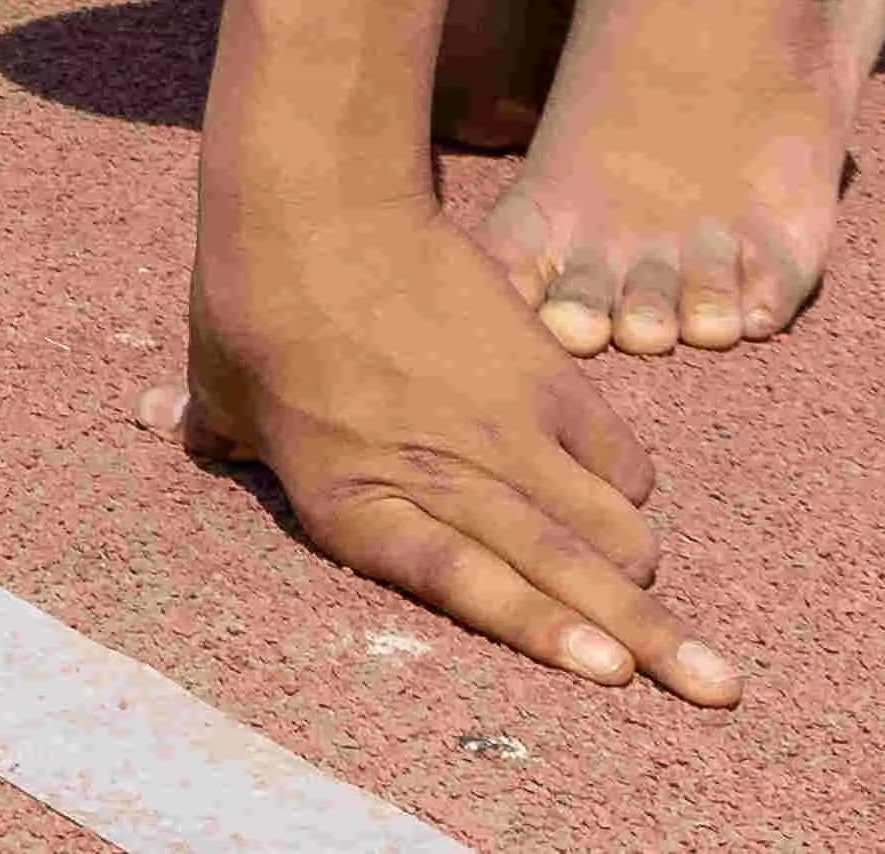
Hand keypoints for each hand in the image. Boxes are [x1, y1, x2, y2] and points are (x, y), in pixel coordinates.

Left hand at [154, 200, 736, 706]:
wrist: (317, 197)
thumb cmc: (251, 296)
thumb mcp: (217, 383)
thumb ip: (215, 432)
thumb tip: (170, 429)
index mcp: (358, 500)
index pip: (467, 586)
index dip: (542, 634)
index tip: (611, 675)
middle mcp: (446, 473)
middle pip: (569, 574)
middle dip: (649, 642)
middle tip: (714, 686)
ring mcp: (508, 425)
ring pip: (614, 523)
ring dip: (636, 569)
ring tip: (654, 605)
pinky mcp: (549, 374)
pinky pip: (620, 457)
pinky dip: (625, 489)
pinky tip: (618, 502)